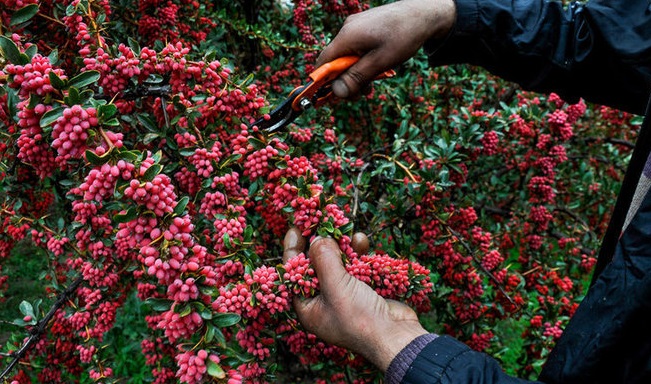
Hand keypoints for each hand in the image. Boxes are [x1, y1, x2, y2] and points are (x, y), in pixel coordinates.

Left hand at [282, 227, 427, 370]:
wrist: (398, 337)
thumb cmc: (360, 319)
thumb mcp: (335, 288)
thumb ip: (323, 260)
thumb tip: (317, 238)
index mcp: (308, 306)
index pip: (293, 273)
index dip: (293, 249)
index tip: (295, 227)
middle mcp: (323, 299)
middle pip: (315, 264)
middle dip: (321, 242)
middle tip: (321, 220)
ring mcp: (344, 293)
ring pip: (337, 261)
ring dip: (342, 244)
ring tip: (345, 228)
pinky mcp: (363, 287)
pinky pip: (356, 264)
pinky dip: (357, 252)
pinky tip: (361, 240)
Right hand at [316, 0, 455, 98]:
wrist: (424, 13)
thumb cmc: (404, 36)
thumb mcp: (380, 62)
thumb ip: (357, 77)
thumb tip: (337, 93)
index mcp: (347, 37)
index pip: (324, 62)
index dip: (325, 81)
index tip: (335, 97)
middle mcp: (347, 29)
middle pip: (335, 61)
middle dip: (345, 80)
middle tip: (362, 93)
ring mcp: (356, 27)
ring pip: (347, 56)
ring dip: (356, 73)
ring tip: (372, 83)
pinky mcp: (364, 27)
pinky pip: (356, 49)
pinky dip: (362, 62)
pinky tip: (376, 69)